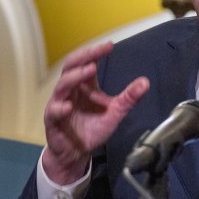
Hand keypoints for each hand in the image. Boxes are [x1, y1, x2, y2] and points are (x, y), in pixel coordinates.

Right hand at [40, 41, 148, 183]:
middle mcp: (70, 90)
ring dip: (75, 77)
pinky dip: (60, 108)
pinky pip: (54, 111)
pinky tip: (68, 106)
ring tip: (89, 70)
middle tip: (97, 52)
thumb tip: (145, 82)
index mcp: (84, 85)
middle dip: (84, 57)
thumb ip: (128, 98)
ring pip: (62, 85)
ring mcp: (59, 103)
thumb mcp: (115, 112)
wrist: (78, 152)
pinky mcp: (53, 120)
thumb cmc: (92, 129)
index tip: (109, 46)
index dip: (95, 53)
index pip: (87, 62)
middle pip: (71, 66)